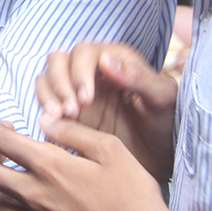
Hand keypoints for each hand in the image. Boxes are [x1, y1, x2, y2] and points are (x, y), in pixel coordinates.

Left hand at [0, 119, 169, 210]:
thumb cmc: (133, 195)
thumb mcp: (110, 149)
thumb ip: (72, 132)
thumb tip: (44, 121)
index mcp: (48, 166)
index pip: (0, 141)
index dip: (0, 130)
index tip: (10, 130)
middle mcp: (34, 195)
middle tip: (4, 156)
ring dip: (2, 192)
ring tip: (18, 186)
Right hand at [35, 42, 177, 180]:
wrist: (163, 158)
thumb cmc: (168, 124)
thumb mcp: (163, 100)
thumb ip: (138, 78)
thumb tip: (105, 60)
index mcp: (116, 60)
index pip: (84, 52)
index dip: (79, 72)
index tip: (86, 99)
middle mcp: (92, 71)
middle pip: (59, 60)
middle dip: (60, 83)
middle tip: (71, 111)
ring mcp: (77, 91)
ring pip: (46, 77)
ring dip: (48, 95)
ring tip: (58, 118)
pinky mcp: (67, 113)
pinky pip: (45, 101)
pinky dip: (43, 108)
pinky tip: (52, 125)